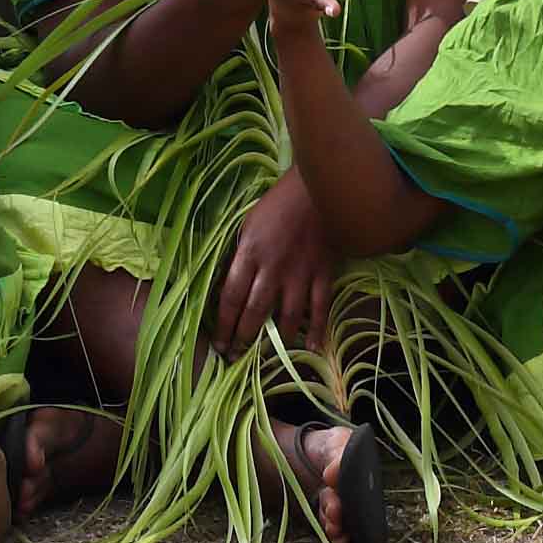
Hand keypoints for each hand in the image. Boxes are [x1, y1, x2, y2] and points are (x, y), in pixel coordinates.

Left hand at [210, 177, 340, 361]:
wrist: (319, 186)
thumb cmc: (278, 204)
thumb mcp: (248, 225)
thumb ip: (240, 256)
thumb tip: (227, 286)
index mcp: (249, 253)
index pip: (230, 297)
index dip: (223, 324)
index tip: (219, 343)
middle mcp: (273, 267)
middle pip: (254, 311)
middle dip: (243, 337)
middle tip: (236, 355)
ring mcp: (300, 272)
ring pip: (287, 315)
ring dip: (276, 340)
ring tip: (265, 356)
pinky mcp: (323, 273)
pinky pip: (320, 307)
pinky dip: (316, 329)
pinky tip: (312, 346)